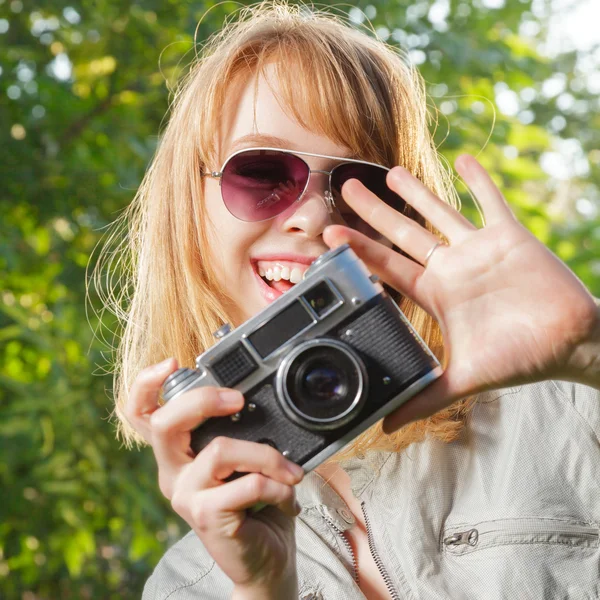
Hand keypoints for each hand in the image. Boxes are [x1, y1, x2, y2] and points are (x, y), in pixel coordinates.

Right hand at [124, 359, 303, 593]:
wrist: (265, 560)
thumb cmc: (258, 504)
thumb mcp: (246, 460)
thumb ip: (241, 431)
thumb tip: (261, 398)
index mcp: (179, 452)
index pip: (143, 415)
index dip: (146, 385)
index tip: (172, 363)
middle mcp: (172, 472)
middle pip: (164, 423)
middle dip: (203, 400)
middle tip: (238, 400)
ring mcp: (186, 495)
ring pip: (220, 450)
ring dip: (266, 456)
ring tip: (290, 472)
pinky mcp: (204, 516)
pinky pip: (248, 484)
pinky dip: (278, 486)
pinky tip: (288, 498)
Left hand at [323, 154, 598, 432]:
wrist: (571, 343)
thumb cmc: (521, 359)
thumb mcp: (465, 378)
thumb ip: (424, 397)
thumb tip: (386, 425)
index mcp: (436, 293)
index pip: (388, 266)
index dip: (359, 249)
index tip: (330, 233)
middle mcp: (451, 267)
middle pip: (403, 231)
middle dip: (374, 210)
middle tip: (345, 187)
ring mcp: (479, 249)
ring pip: (440, 211)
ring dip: (417, 190)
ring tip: (390, 170)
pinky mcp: (511, 236)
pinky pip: (491, 201)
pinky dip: (479, 180)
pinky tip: (463, 157)